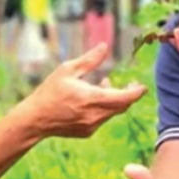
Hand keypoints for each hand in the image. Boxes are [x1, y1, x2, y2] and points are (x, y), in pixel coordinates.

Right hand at [22, 43, 145, 137]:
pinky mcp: (87, 132)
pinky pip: (103, 119)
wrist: (35, 120)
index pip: (124, 98)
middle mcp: (95, 115)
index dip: (136, 92)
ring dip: (114, 100)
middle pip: (122, 106)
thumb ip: (89, 60)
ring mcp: (92, 126)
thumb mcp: (68, 70)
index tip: (143, 86)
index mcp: (92, 98)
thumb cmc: (50, 91)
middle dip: (128, 95)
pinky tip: (94, 98)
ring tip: (104, 84)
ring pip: (113, 112)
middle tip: (131, 84)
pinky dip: (104, 108)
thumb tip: (104, 46)